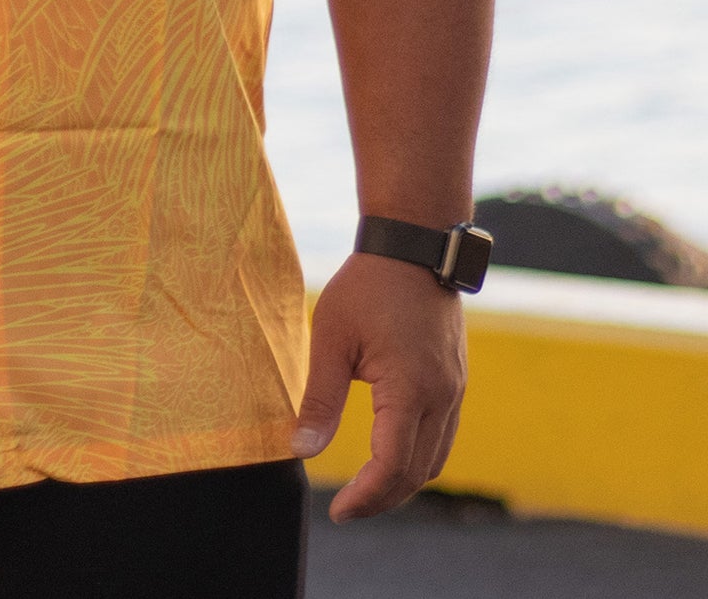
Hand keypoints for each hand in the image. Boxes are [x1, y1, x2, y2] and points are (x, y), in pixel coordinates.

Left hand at [289, 252, 466, 520]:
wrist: (414, 244)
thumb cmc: (367, 285)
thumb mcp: (331, 336)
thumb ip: (319, 397)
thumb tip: (301, 450)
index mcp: (410, 390)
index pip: (391, 467)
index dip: (364, 497)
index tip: (337, 512)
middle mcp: (442, 397)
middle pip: (417, 474)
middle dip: (381, 498)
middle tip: (345, 509)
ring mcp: (455, 390)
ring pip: (435, 459)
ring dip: (401, 483)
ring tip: (364, 490)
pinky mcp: (456, 381)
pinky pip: (442, 437)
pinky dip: (417, 457)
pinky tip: (389, 455)